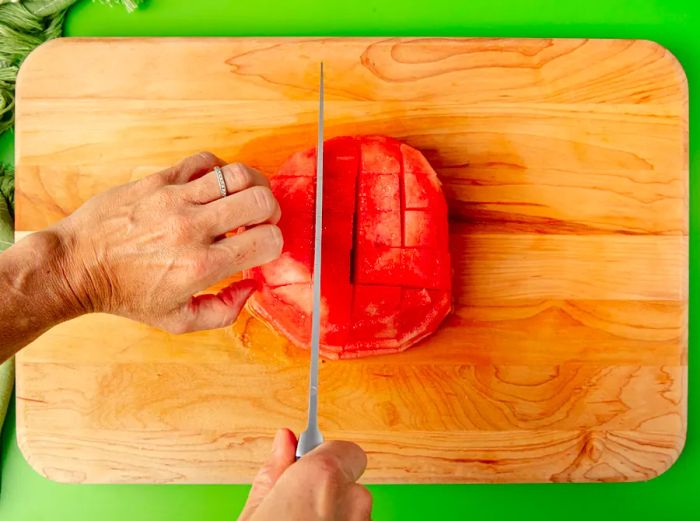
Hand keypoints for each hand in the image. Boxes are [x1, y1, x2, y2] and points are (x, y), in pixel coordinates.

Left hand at [54, 152, 281, 332]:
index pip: (266, 241)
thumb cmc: (126, 294)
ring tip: (246, 198)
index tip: (262, 247)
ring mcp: (174, 200)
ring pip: (237, 175)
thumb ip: (223, 311)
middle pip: (259, 200)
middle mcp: (192, 229)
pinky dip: (220, 171)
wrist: (77, 266)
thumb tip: (250, 287)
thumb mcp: (177, 321)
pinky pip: (204, 162)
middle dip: (271, 211)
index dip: (273, 244)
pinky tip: (215, 187)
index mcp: (201, 266)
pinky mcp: (158, 181)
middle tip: (261, 220)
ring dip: (252, 186)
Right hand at [239, 430, 371, 520]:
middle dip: (325, 490)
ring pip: (352, 510)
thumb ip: (273, 473)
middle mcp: (352, 501)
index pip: (344, 449)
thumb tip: (283, 440)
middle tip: (293, 507)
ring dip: (332, 514)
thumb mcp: (255, 512)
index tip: (303, 467)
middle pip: (348, 481)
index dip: (321, 458)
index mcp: (322, 479)